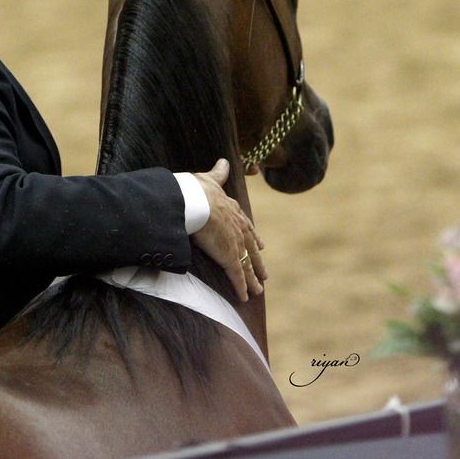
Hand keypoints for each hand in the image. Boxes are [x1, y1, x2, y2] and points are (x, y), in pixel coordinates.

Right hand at [191, 158, 266, 301]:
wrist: (195, 201)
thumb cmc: (198, 189)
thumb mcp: (210, 179)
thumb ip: (219, 173)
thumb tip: (224, 161)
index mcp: (233, 211)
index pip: (247, 226)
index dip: (253, 236)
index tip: (260, 243)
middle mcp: (239, 228)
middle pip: (251, 249)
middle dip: (258, 262)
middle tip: (264, 273)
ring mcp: (236, 244)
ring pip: (248, 265)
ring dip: (253, 278)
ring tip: (259, 289)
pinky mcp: (229, 257)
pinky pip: (237, 276)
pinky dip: (242, 287)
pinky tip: (245, 297)